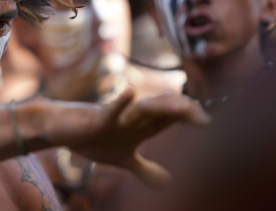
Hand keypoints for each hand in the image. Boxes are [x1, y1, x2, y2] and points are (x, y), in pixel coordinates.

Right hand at [48, 90, 209, 188]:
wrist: (64, 129)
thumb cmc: (94, 138)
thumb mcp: (123, 159)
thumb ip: (145, 168)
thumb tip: (169, 183)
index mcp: (142, 125)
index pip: (171, 118)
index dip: (191, 119)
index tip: (211, 125)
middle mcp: (134, 116)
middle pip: (165, 109)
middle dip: (185, 111)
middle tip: (205, 121)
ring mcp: (118, 115)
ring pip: (144, 107)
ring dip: (164, 106)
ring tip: (184, 108)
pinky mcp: (99, 117)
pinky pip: (111, 108)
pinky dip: (121, 102)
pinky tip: (131, 93)